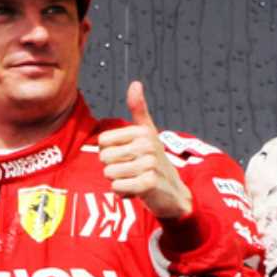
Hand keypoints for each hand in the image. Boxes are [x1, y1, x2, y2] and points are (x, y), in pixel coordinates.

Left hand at [97, 81, 191, 219]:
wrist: (174, 194)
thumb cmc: (155, 162)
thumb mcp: (148, 133)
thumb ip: (139, 109)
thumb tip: (135, 83)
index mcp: (143, 131)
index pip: (103, 140)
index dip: (110, 152)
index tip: (128, 156)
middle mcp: (147, 145)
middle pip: (104, 157)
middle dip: (113, 168)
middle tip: (132, 170)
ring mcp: (150, 164)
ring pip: (109, 173)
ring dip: (118, 181)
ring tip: (135, 179)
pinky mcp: (149, 184)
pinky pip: (117, 187)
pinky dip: (122, 192)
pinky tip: (136, 191)